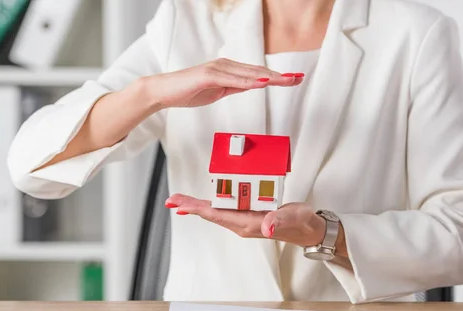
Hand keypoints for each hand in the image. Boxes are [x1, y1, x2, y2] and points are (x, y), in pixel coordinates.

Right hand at [145, 58, 304, 108]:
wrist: (164, 92)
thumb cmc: (188, 92)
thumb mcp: (217, 91)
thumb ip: (234, 87)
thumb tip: (251, 86)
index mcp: (228, 70)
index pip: (257, 74)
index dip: (276, 78)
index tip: (293, 80)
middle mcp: (225, 66)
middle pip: (257, 72)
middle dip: (279, 76)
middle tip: (298, 79)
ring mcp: (217, 69)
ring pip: (248, 74)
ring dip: (269, 77)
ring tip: (286, 81)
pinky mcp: (208, 74)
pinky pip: (232, 79)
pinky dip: (249, 81)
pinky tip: (262, 83)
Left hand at [165, 194, 325, 246]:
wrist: (307, 228)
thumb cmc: (300, 222)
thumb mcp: (292, 218)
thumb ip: (279, 222)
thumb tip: (266, 228)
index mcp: (248, 223)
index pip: (217, 215)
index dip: (197, 209)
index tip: (180, 206)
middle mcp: (241, 223)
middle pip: (210, 214)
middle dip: (190, 207)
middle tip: (171, 200)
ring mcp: (243, 219)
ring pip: (215, 211)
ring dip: (196, 205)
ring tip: (179, 200)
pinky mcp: (247, 214)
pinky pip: (224, 208)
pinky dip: (210, 203)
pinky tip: (203, 201)